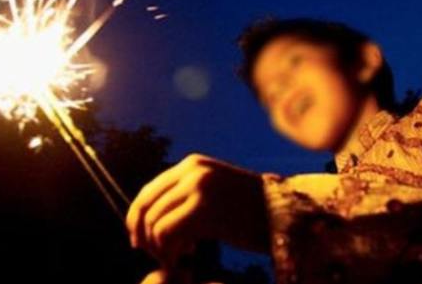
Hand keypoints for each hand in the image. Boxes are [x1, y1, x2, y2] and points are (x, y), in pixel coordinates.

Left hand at [126, 153, 269, 264]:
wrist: (283, 214)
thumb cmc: (250, 211)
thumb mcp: (214, 191)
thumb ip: (186, 195)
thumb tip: (149, 218)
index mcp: (193, 164)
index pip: (149, 191)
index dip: (137, 218)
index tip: (140, 240)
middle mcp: (193, 171)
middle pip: (146, 207)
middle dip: (144, 236)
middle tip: (156, 255)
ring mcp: (198, 188)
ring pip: (154, 223)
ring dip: (159, 247)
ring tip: (177, 257)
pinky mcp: (203, 209)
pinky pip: (167, 234)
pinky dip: (170, 252)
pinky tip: (186, 257)